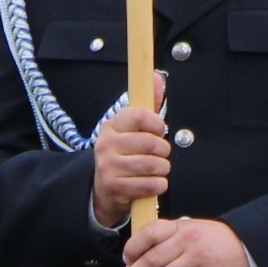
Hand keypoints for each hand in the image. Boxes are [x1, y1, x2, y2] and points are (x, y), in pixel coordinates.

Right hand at [90, 73, 169, 226]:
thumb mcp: (133, 129)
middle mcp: (106, 144)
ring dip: (163, 169)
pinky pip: (149, 185)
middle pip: (150, 143)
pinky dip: (158, 185)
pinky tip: (154, 183)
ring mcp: (108, 166)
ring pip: (152, 165)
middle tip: (161, 154)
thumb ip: (148, 103)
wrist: (104, 189)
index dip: (157, 124)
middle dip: (163, 151)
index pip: (139, 115)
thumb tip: (158, 77)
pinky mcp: (114, 187)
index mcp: (112, 126)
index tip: (160, 130)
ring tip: (158, 169)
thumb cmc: (124, 155)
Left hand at [120, 215, 250, 266]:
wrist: (245, 246)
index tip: (125, 262)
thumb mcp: (189, 228)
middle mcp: (187, 242)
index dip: (132, 249)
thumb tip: (137, 259)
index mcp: (179, 227)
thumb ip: (166, 238)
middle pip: (152, 260)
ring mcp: (197, 262)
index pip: (149, 234)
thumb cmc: (211, 239)